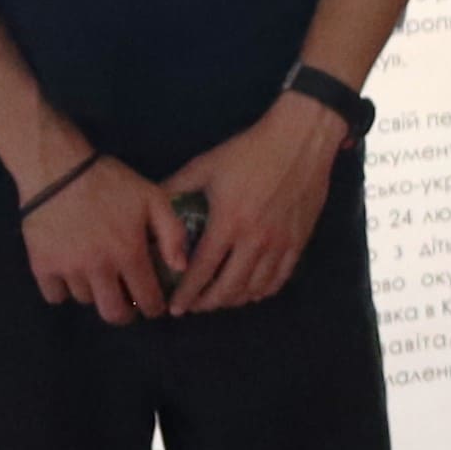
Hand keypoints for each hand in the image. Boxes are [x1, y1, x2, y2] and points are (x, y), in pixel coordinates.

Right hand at [16, 136, 171, 324]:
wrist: (58, 168)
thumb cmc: (110, 181)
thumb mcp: (152, 197)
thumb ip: (172, 232)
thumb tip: (180, 268)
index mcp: (129, 253)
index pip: (147, 299)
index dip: (154, 308)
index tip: (153, 306)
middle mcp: (99, 268)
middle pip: (113, 313)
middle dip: (125, 314)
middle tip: (127, 304)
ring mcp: (68, 269)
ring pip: (85, 301)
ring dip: (95, 294)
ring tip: (98, 278)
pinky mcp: (42, 266)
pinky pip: (55, 296)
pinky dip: (63, 291)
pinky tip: (70, 275)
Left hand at [161, 98, 344, 315]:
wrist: (299, 141)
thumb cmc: (249, 152)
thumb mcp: (206, 166)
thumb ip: (177, 188)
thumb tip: (151, 207)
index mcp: (228, 223)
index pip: (202, 270)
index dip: (187, 293)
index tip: (176, 307)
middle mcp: (254, 240)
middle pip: (228, 287)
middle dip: (207, 303)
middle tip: (194, 307)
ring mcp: (280, 244)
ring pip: (254, 288)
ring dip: (233, 300)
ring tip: (219, 300)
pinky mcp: (299, 242)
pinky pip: (279, 279)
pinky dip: (262, 291)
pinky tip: (251, 291)